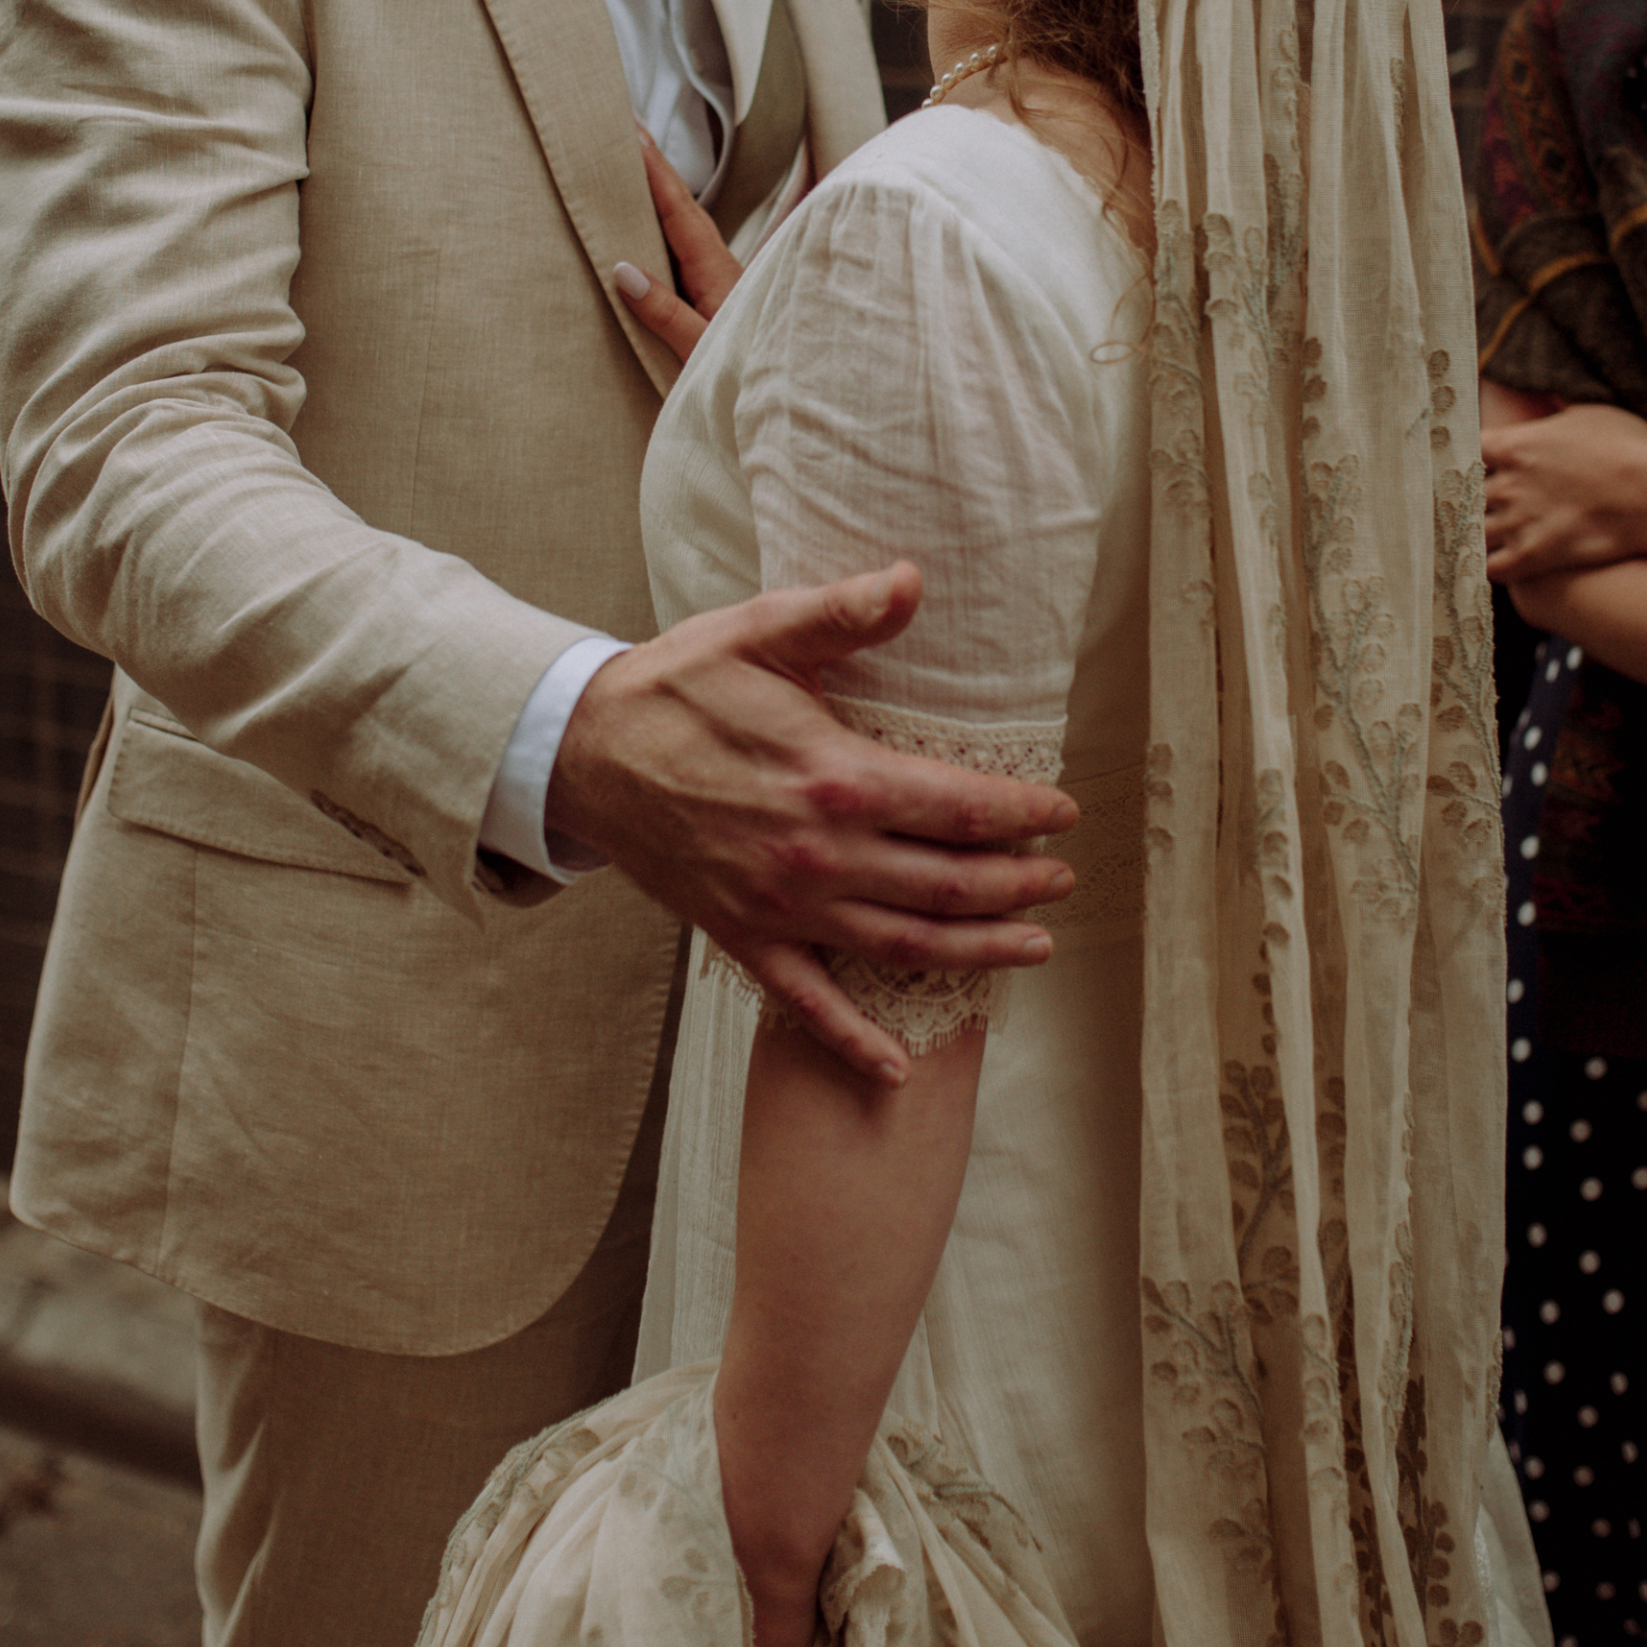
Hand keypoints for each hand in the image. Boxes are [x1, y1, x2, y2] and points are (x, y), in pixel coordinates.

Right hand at [548, 560, 1077, 1085]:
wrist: (584, 752)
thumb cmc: (678, 686)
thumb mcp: (758, 632)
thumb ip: (840, 612)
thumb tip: (911, 580)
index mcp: (832, 776)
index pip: (956, 804)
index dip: (1019, 812)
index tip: (1061, 813)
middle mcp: (817, 853)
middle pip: (945, 883)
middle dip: (1016, 884)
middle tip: (1062, 880)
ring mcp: (779, 906)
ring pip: (901, 944)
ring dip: (976, 951)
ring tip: (1034, 947)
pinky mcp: (741, 937)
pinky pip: (806, 1002)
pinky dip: (854, 1041)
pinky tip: (897, 1066)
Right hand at [611, 132, 743, 364]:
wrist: (796, 393)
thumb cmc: (750, 375)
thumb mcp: (699, 349)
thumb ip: (664, 312)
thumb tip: (623, 270)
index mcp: (716, 273)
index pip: (679, 212)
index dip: (656, 174)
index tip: (634, 135)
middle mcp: (721, 269)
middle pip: (684, 208)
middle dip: (657, 169)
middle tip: (629, 130)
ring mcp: (723, 282)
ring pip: (688, 226)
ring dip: (664, 195)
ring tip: (636, 165)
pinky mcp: (722, 299)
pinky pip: (689, 250)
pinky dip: (670, 226)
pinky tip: (659, 226)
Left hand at [1482, 398, 1646, 580]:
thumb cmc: (1630, 449)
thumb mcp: (1590, 415)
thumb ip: (1559, 412)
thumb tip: (1550, 397)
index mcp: (1515, 445)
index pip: (1467, 451)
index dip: (1468, 459)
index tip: (1474, 465)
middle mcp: (1508, 483)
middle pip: (1464, 494)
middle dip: (1468, 500)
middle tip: (1472, 505)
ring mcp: (1517, 521)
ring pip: (1472, 532)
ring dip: (1476, 534)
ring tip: (1479, 537)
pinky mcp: (1533, 555)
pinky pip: (1492, 568)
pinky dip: (1489, 567)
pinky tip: (1494, 565)